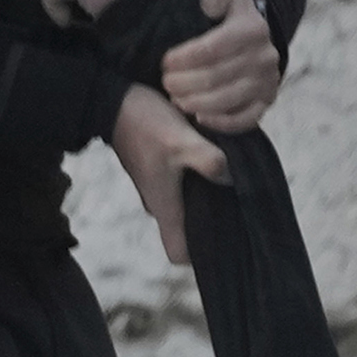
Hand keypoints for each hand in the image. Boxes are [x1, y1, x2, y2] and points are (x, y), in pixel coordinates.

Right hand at [104, 82, 225, 264]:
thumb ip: (209, 161)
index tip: (223, 242)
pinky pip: (187, 187)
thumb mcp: (181, 141)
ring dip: (210, 198)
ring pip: (190, 206)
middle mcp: (161, 204)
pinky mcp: (161, 171)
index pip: (178, 253)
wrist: (113, 100)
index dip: (199, 256)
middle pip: (189, 232)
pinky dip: (202, 181)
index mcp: (164, 206)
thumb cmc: (144, 125)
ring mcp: (160, 188)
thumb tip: (232, 178)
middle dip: (214, 224)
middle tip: (242, 208)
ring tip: (235, 184)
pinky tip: (219, 164)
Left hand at [158, 0, 283, 129]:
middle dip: (183, 83)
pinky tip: (198, 116)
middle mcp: (265, 55)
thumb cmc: (222, 5)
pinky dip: (220, 122)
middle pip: (216, 78)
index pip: (211, 49)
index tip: (164, 62)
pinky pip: (245, 119)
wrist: (246, 27)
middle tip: (165, 83)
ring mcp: (268, 81)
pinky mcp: (267, 100)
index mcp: (252, 27)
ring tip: (175, 98)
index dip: (183, 59)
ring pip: (227, 101)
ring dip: (195, 103)